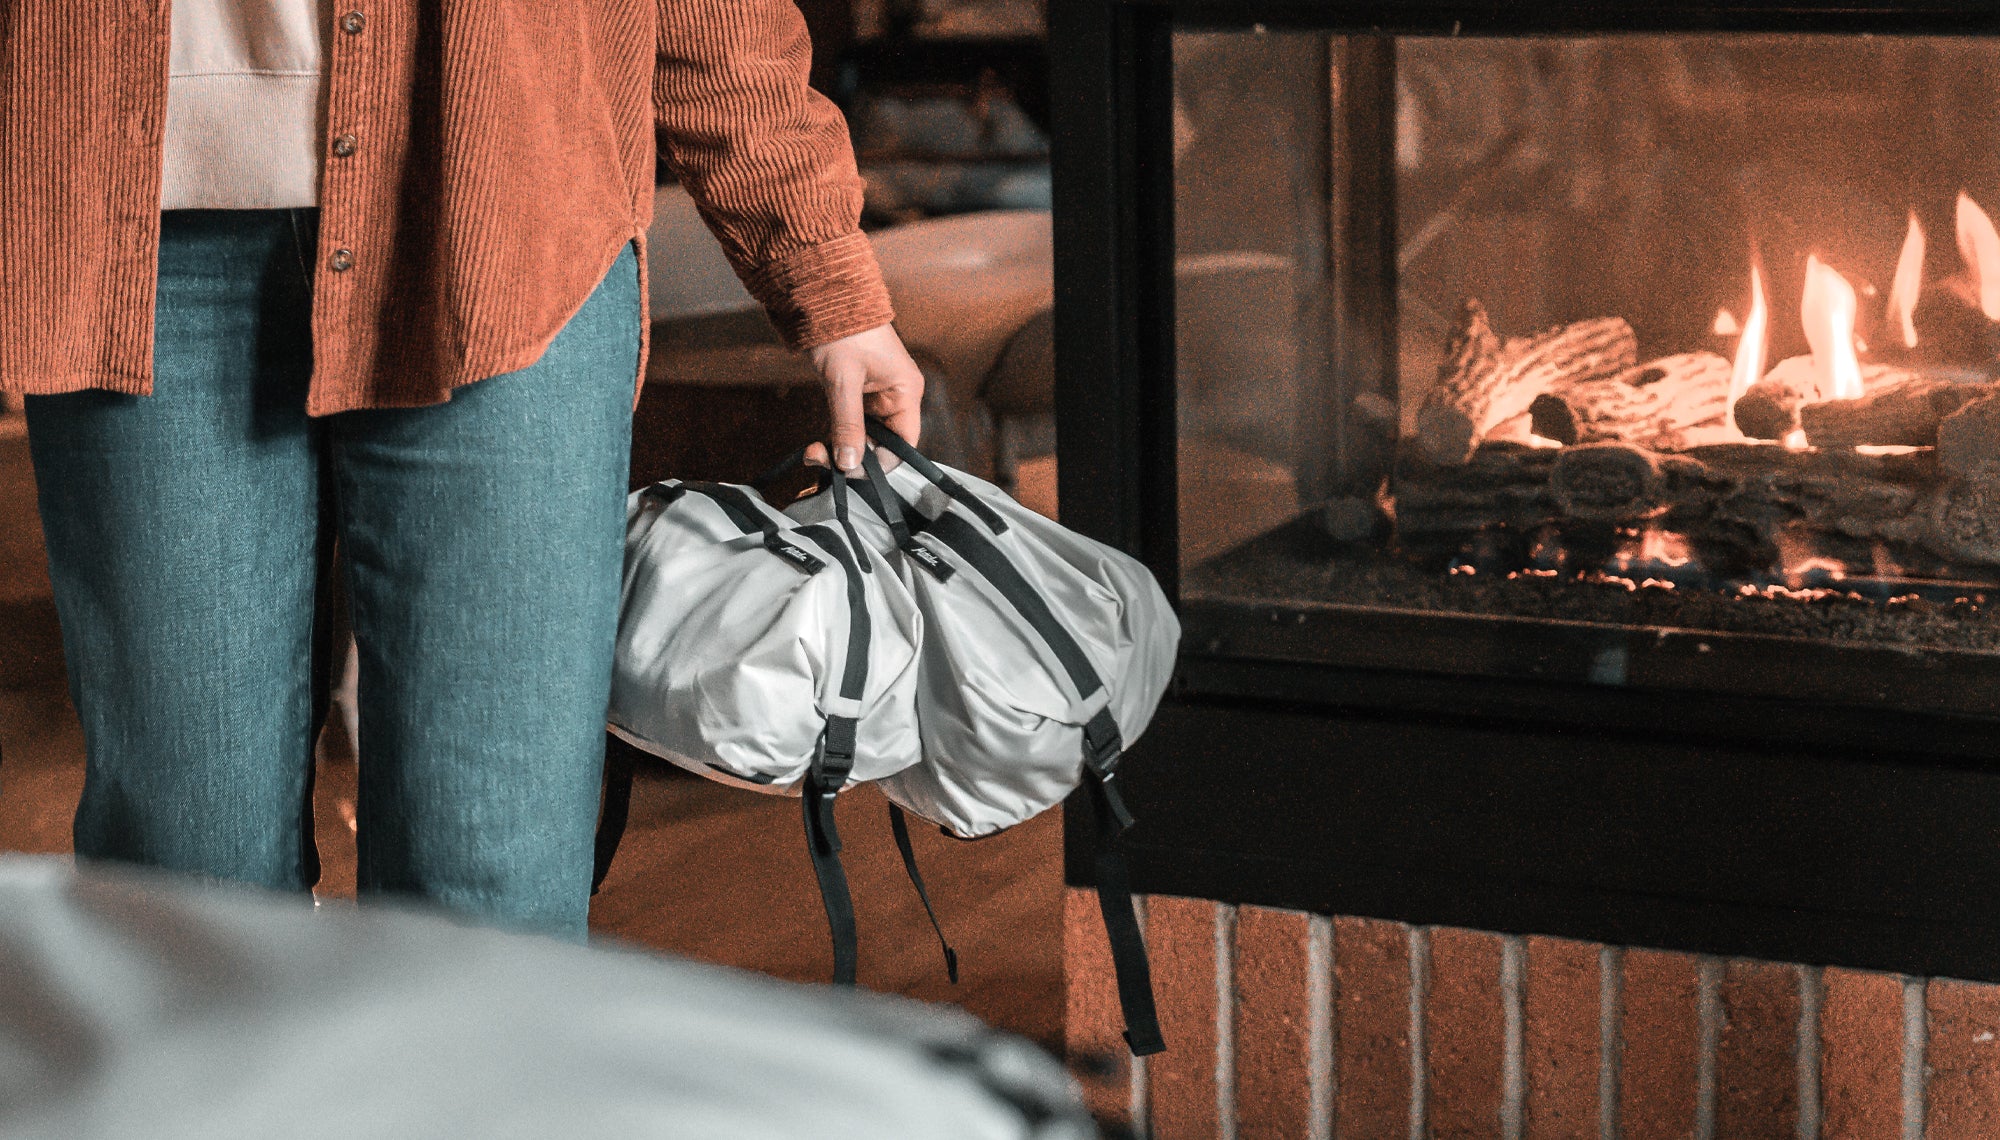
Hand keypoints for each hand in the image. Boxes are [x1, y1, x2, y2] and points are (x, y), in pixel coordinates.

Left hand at [804, 324, 923, 472]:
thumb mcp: (843, 382)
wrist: (825, 299)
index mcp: (906, 392)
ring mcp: (878, 396)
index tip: (848, 470)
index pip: (903, 444)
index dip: (878, 463)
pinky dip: (836, 437)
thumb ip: (847, 425)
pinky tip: (817, 443)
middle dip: (853, 458)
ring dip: (840, 449)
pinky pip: (853, 426)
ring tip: (813, 452)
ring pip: (865, 439)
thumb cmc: (843, 331)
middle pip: (882, 445)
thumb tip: (849, 464)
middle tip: (821, 461)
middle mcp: (897, 397)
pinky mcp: (860, 394)